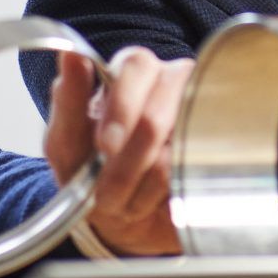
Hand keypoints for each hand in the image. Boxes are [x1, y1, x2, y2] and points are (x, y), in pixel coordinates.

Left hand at [44, 47, 191, 254]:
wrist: (115, 223)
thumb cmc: (89, 170)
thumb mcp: (66, 140)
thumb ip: (68, 97)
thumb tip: (71, 53)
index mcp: (132, 71)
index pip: (137, 66)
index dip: (122, 107)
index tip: (105, 146)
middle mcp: (171, 84)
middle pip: (156, 115)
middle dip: (126, 161)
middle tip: (106, 192)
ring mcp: (196, 117)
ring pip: (173, 149)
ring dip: (138, 185)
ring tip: (120, 198)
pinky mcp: (211, 151)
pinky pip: (190, 174)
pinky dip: (159, 197)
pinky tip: (147, 200)